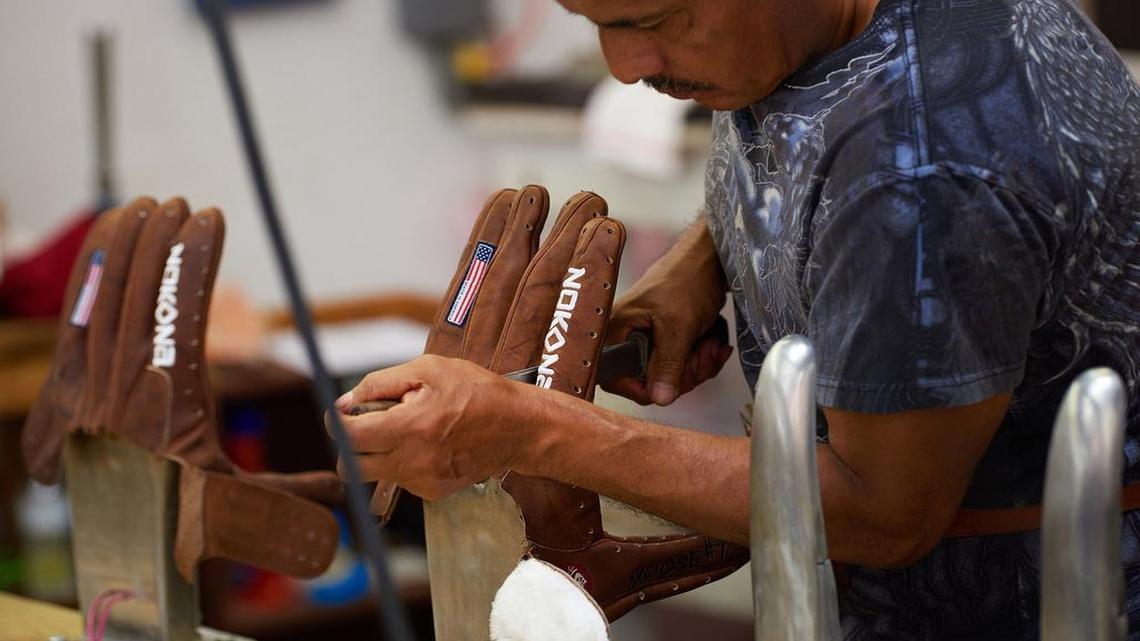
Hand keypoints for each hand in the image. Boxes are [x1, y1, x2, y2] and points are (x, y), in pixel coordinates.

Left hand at [328, 355, 531, 500]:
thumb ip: (379, 384)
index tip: (342, 414)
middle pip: (351, 469)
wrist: (518, 426)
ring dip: (379, 453)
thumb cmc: (475, 390)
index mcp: (410, 427)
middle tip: (368, 425)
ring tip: (409, 429)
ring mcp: (423, 481)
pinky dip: (404, 462)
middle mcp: (414, 461)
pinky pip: (401, 479)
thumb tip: (345, 402)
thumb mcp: (428, 369)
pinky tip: (428, 444)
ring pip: (376, 474)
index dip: (337, 423)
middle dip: (350, 447)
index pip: (349, 438)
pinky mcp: (433, 492)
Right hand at [604, 220, 732, 405]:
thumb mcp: (678, 325)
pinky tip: (714, 342)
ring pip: (670, 376)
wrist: (713, 257)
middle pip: (649, 381)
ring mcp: (650, 339)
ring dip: (698, 365)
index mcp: (617, 330)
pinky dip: (702, 357)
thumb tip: (660, 399)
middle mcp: (628, 337)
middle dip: (684, 373)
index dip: (645, 387)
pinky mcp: (669, 339)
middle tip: (704, 353)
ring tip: (713, 343)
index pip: (616, 378)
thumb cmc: (688, 279)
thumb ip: (668, 364)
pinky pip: (683, 364)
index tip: (673, 382)